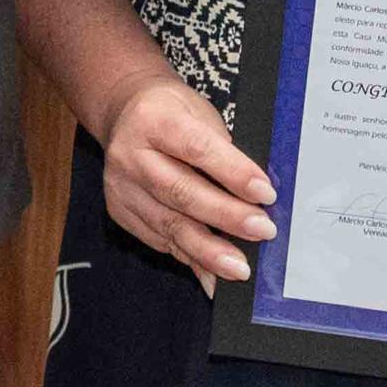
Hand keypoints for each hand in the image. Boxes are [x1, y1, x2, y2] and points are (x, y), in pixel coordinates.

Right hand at [96, 77, 273, 283]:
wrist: (124, 113)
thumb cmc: (172, 112)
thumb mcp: (200, 113)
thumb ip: (224, 150)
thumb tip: (258, 197)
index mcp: (154, 119)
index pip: (197, 148)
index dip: (234, 173)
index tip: (266, 194)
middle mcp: (130, 154)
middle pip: (181, 192)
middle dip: (226, 216)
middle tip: (263, 232)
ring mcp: (121, 186)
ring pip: (169, 224)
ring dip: (209, 250)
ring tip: (239, 267)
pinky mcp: (120, 212)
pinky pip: (160, 240)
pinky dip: (191, 259)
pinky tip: (213, 274)